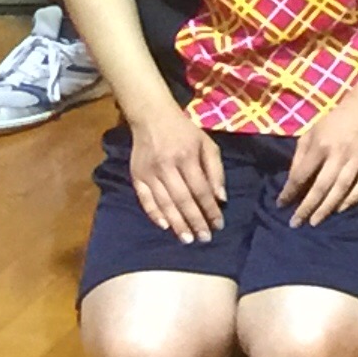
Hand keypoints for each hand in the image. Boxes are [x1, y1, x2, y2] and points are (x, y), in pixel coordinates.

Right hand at [125, 101, 225, 243]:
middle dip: (195, 221)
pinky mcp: (136, 176)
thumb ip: (216, 170)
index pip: (201, 190)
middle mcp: (167, 166)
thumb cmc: (185, 131)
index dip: (210, 209)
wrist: (152, 117)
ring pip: (164, 203)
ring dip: (176, 223)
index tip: (219, 225)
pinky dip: (154, 214)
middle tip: (204, 238)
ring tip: (186, 239)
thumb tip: (221, 198)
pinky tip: (165, 226)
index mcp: (187, 157)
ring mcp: (149, 172)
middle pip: (183, 200)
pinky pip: (144, 199)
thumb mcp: (207, 144)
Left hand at [282, 88, 357, 223]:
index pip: (301, 175)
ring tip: (315, 222)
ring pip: (341, 189)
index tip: (281, 204)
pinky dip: (351, 199)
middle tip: (295, 223)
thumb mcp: (311, 132)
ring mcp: (357, 160)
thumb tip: (293, 181)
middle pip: (320, 187)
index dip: (289, 192)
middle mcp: (338, 155)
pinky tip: (340, 209)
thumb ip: (300, 156)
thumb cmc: (335, 121)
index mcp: (320, 146)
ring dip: (326, 208)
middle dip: (306, 207)